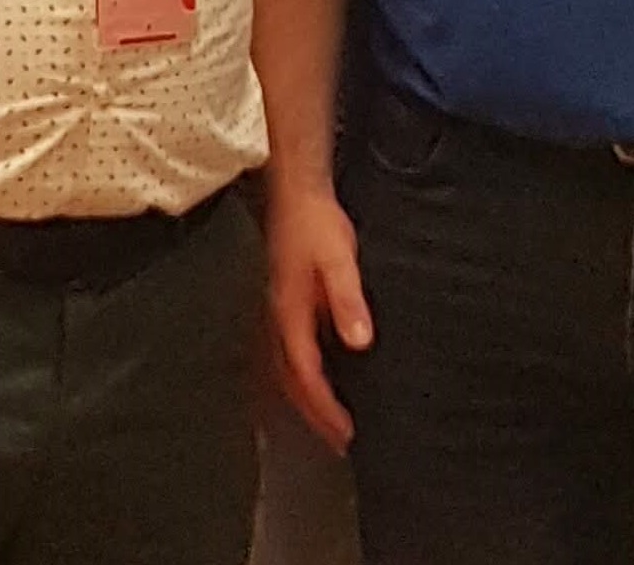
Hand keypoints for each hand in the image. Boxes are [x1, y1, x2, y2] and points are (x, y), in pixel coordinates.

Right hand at [260, 178, 374, 451]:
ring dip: (303, 400)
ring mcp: (274, 313)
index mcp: (289, 315)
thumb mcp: (339, 260)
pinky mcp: (280, 304)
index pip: (306, 375)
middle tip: (339, 442)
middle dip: (314, 414)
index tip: (346, 432)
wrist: (295, 191)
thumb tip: (359, 342)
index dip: (326, 407)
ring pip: (284, 371)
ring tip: (327, 423)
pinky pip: (285, 354)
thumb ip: (348, 301)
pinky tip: (312, 381)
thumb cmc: (317, 224)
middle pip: (291, 382)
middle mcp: (276, 320)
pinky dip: (297, 378)